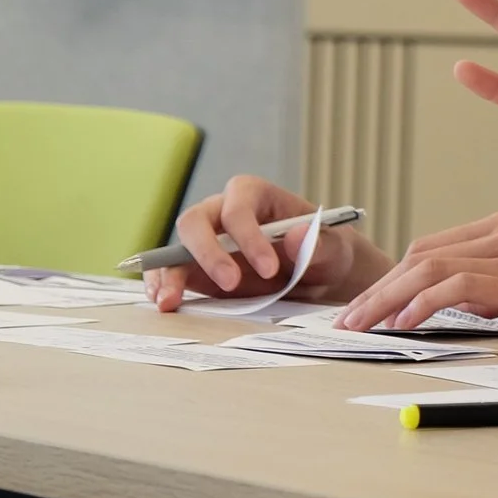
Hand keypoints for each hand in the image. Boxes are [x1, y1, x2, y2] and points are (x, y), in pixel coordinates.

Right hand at [145, 175, 387, 310]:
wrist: (319, 277)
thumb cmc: (326, 253)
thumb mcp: (335, 249)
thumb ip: (320, 245)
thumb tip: (298, 235)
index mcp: (256, 195)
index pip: (239, 207)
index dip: (249, 236)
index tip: (271, 268)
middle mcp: (223, 212)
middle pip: (196, 220)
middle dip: (208, 252)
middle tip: (232, 284)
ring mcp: (206, 242)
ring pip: (175, 248)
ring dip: (169, 273)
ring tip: (170, 301)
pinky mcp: (197, 270)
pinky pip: (171, 273)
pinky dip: (163, 285)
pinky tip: (165, 303)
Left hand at [331, 211, 497, 344]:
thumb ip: (496, 288)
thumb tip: (458, 306)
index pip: (429, 248)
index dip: (391, 278)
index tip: (365, 309)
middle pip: (420, 254)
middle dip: (376, 290)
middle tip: (346, 322)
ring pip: (428, 267)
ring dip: (384, 299)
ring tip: (358, 327)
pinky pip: (456, 286)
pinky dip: (421, 305)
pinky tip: (403, 325)